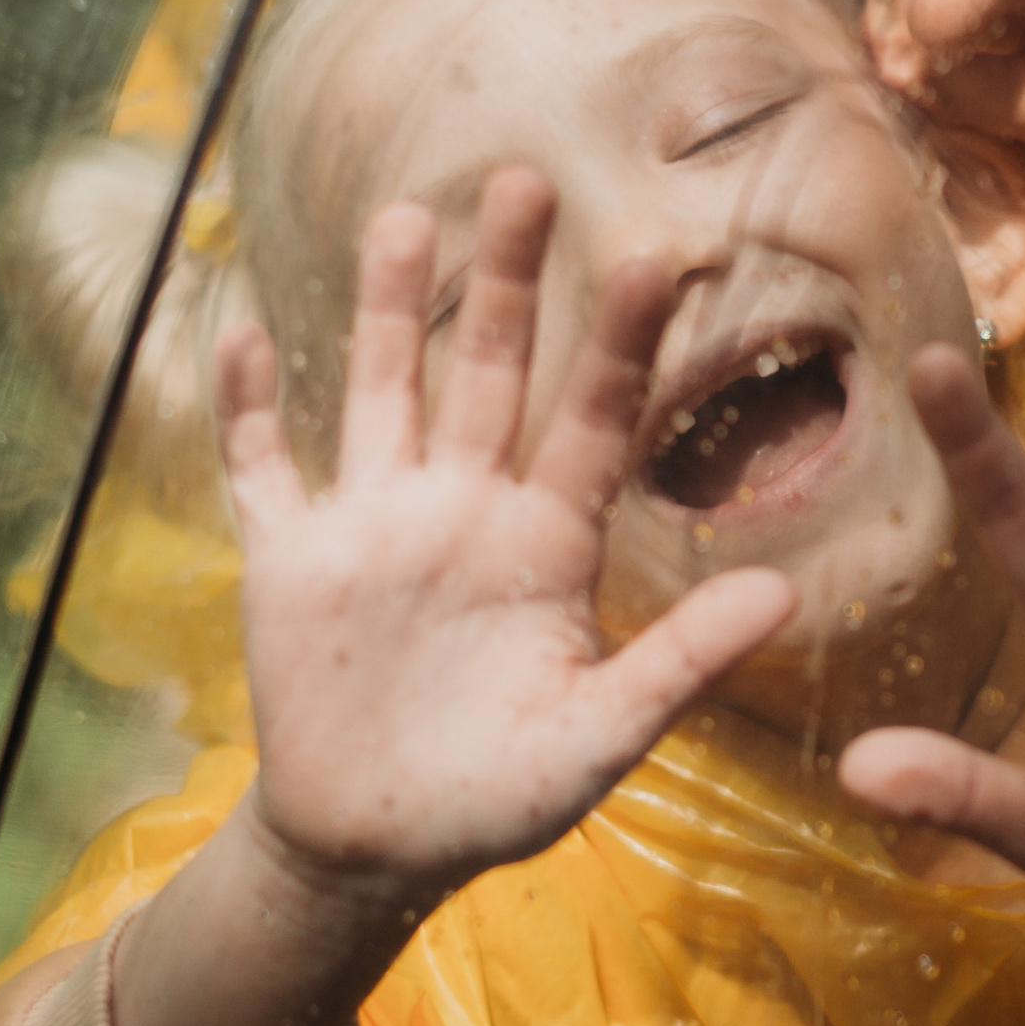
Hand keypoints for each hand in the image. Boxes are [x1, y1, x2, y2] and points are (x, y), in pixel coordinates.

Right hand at [110, 171, 792, 1025]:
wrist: (378, 846)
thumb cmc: (500, 795)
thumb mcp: (599, 739)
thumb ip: (680, 665)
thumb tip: (784, 598)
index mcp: (546, 544)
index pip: (595, 424)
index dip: (622, 345)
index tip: (658, 257)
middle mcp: (464, 510)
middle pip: (490, 374)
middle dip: (507, 282)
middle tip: (527, 180)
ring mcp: (373, 524)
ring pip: (383, 390)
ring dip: (385, 307)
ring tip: (406, 214)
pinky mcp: (291, 559)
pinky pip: (263, 470)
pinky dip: (248, 409)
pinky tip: (240, 333)